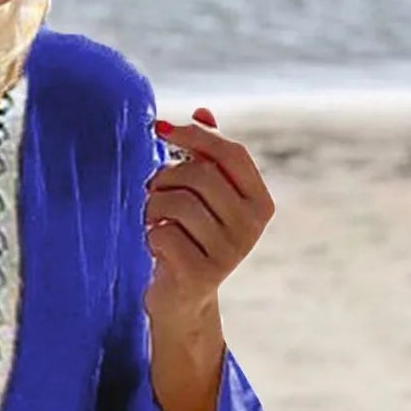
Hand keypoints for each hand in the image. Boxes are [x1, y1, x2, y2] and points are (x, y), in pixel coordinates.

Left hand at [144, 106, 275, 327]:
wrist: (182, 300)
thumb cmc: (191, 239)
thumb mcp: (204, 198)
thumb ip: (207, 157)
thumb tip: (203, 110)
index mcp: (260, 203)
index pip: (231, 153)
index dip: (195, 135)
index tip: (161, 129)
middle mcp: (251, 228)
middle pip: (202, 176)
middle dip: (166, 176)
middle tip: (152, 189)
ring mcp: (228, 254)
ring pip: (179, 204)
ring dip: (153, 205)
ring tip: (151, 216)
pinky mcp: (200, 275)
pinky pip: (163, 234)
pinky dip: (150, 234)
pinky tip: (154, 244)